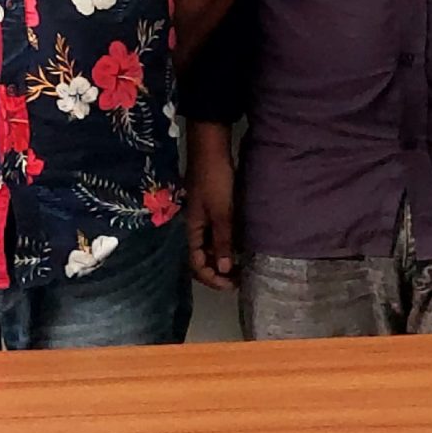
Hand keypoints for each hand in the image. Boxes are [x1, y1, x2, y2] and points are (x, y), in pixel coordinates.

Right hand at [186, 121, 237, 290]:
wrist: (211, 149)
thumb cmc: (214, 180)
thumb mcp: (221, 212)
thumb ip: (222, 240)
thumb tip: (223, 269)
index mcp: (191, 230)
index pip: (196, 264)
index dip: (212, 278)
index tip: (232, 284)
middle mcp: (193, 228)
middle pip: (200, 259)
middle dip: (216, 272)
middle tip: (237, 278)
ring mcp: (201, 218)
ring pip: (208, 248)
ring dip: (221, 259)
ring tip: (240, 266)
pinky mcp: (209, 210)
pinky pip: (213, 235)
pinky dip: (223, 245)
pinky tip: (237, 246)